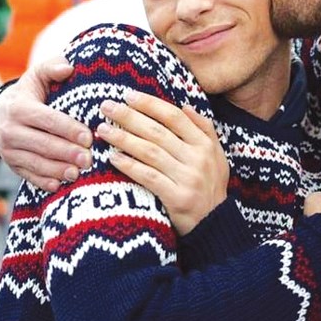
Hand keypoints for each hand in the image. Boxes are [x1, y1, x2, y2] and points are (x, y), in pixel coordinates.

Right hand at [0, 57, 91, 190]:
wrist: (0, 114)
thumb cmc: (29, 94)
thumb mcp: (37, 76)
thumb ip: (52, 68)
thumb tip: (68, 67)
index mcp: (19, 108)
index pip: (47, 120)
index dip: (68, 129)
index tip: (88, 137)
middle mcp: (10, 131)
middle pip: (42, 144)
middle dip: (67, 153)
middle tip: (89, 158)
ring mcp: (9, 150)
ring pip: (36, 163)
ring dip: (58, 170)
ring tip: (78, 173)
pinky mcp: (12, 165)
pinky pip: (28, 176)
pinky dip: (44, 181)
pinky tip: (60, 184)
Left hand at [97, 89, 228, 235]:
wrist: (215, 225)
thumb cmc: (211, 187)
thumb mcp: (217, 155)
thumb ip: (204, 129)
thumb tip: (185, 106)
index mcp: (205, 144)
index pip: (174, 117)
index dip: (150, 104)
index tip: (128, 96)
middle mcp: (197, 158)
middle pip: (157, 132)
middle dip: (129, 117)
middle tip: (106, 106)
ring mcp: (188, 178)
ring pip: (149, 152)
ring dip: (123, 138)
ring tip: (103, 130)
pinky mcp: (177, 198)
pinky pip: (148, 177)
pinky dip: (129, 166)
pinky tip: (113, 157)